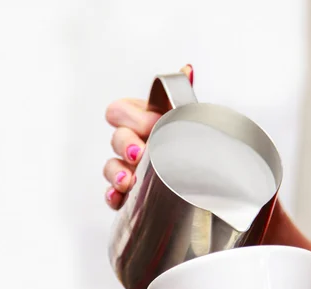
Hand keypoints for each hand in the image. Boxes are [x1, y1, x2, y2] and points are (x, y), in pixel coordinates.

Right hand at [102, 64, 193, 208]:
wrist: (200, 171)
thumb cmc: (184, 136)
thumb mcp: (183, 116)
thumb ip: (181, 94)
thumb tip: (187, 69)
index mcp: (138, 119)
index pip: (119, 112)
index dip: (135, 118)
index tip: (155, 124)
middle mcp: (130, 142)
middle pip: (115, 139)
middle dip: (125, 145)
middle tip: (140, 154)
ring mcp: (126, 167)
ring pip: (110, 167)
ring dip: (116, 173)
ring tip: (128, 181)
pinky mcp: (126, 191)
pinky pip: (112, 194)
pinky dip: (114, 196)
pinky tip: (119, 198)